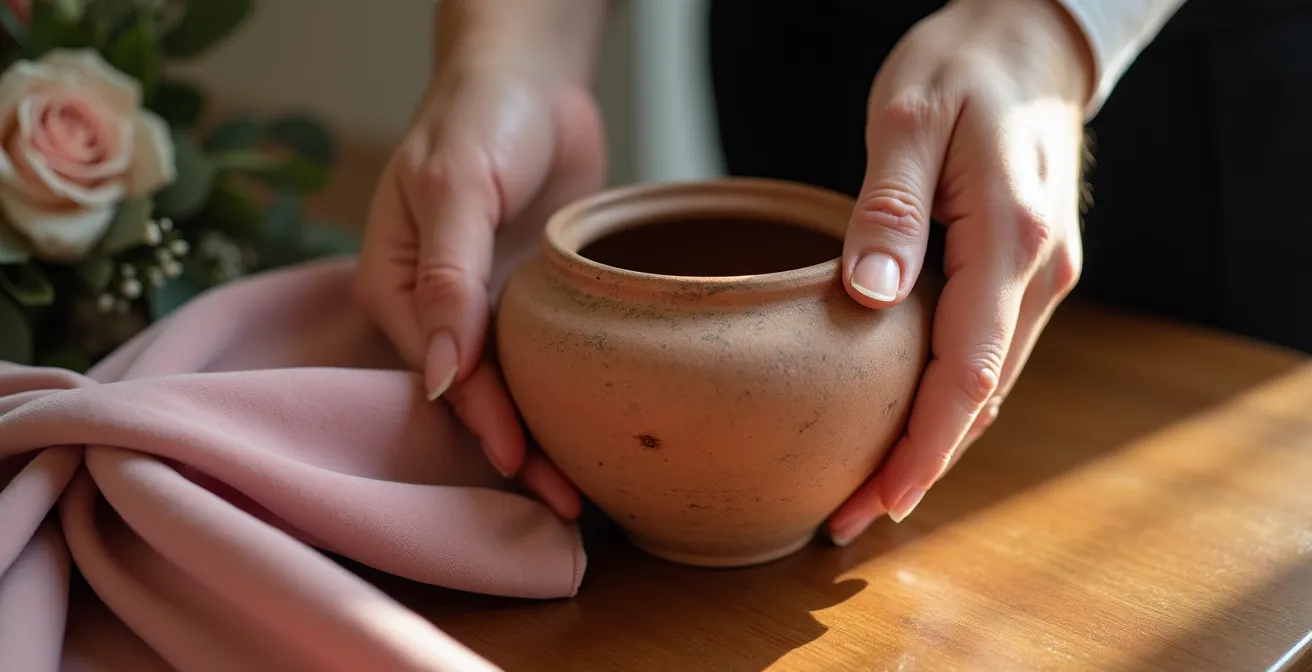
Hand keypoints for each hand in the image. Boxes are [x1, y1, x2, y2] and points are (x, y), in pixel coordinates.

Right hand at [353, 44, 604, 519]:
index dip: (481, 416)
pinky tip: (596, 432)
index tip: (519, 460)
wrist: (532, 77)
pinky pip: (543, 359)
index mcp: (394, 286)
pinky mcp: (530, 300)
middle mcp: (435, 308)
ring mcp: (487, 306)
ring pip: (512, 387)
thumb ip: (449, 277)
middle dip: (517, 450)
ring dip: (545, 436)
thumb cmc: (478, 117)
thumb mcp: (456, 187)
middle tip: (569, 506)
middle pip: (474, 393)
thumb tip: (442, 374)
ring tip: (587, 492)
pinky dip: (565, 397)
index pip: (440, 368)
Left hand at [828, 0, 1092, 543]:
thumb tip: (869, 298)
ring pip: (987, 383)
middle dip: (918, 466)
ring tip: (870, 490)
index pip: (965, 375)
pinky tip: (908, 423)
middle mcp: (1039, 269)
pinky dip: (949, 400)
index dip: (920, 450)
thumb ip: (890, 212)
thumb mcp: (909, 119)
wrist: (1029, 37)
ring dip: (934, 442)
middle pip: (979, 397)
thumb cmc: (962, 64)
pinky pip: (988, 353)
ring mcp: (1041, 273)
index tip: (873, 502)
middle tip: (848, 519)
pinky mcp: (1026, 269)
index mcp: (1009, 239)